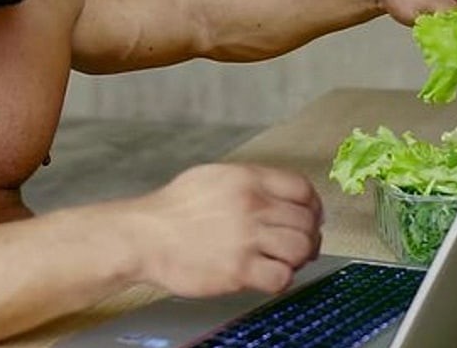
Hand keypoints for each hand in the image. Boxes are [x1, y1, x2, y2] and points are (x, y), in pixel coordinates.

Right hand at [125, 164, 322, 296]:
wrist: (144, 237)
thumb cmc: (173, 210)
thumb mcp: (212, 177)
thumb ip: (249, 182)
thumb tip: (280, 194)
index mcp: (246, 179)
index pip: (302, 188)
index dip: (312, 205)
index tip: (310, 216)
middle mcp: (251, 205)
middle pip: (306, 221)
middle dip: (308, 235)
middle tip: (298, 245)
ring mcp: (246, 239)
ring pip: (301, 249)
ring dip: (298, 258)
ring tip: (283, 261)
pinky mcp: (238, 270)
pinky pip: (281, 278)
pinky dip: (280, 279)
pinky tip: (266, 275)